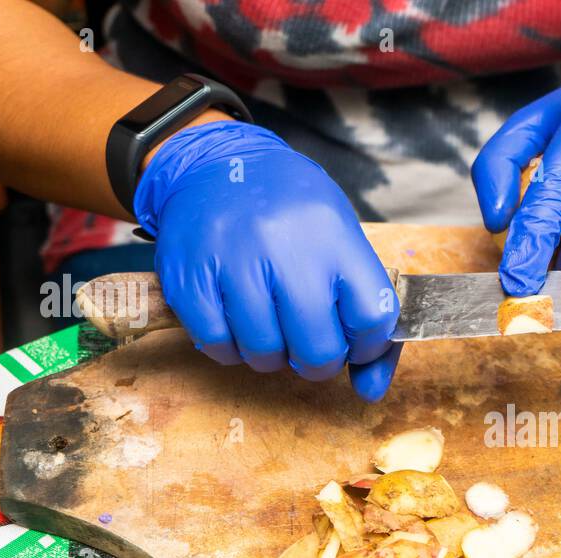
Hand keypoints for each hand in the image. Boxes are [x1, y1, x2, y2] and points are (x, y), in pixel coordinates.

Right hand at [133, 122, 400, 399]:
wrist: (216, 164)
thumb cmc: (289, 210)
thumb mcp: (340, 240)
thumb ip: (365, 313)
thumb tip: (371, 391)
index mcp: (333, 235)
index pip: (373, 318)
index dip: (369, 345)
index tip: (355, 338)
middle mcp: (284, 246)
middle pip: (317, 349)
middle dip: (317, 361)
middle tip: (308, 343)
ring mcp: (232, 261)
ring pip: (264, 353)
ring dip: (271, 355)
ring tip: (270, 325)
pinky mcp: (188, 276)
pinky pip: (217, 345)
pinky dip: (230, 349)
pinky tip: (236, 322)